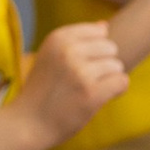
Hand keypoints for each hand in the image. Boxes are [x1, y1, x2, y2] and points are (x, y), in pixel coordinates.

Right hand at [18, 23, 126, 142]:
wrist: (27, 124)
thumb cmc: (43, 91)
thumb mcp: (51, 57)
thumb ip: (77, 40)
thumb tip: (104, 25)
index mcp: (58, 38)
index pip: (99, 32)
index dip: (96, 50)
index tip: (81, 65)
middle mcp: (68, 51)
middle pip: (110, 48)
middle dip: (104, 64)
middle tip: (85, 81)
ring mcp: (80, 72)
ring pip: (117, 66)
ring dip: (108, 80)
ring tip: (88, 91)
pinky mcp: (91, 93)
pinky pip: (122, 82)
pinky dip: (116, 91)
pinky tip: (100, 98)